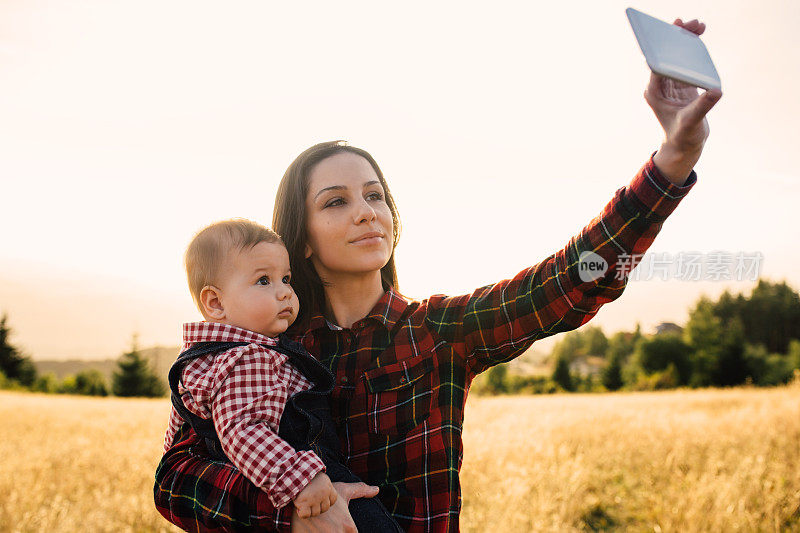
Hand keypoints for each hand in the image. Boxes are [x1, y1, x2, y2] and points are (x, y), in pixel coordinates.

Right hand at [290, 481, 379, 532]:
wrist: (302, 493)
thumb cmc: (325, 492)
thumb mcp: (344, 491)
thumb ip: (361, 490)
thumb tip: (376, 489)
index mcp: (348, 526)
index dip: (348, 531)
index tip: (341, 526)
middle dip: (338, 532)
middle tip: (330, 526)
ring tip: (323, 529)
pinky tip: (316, 531)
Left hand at [645, 18, 722, 184]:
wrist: (685, 147)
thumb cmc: (683, 137)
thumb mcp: (691, 122)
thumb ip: (702, 107)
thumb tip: (715, 92)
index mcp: (654, 92)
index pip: (657, 63)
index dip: (664, 45)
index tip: (673, 30)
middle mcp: (660, 87)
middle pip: (666, 56)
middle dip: (677, 38)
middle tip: (690, 23)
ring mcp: (672, 86)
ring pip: (677, 58)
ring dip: (686, 42)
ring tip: (699, 26)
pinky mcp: (683, 87)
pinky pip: (687, 64)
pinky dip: (693, 53)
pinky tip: (700, 40)